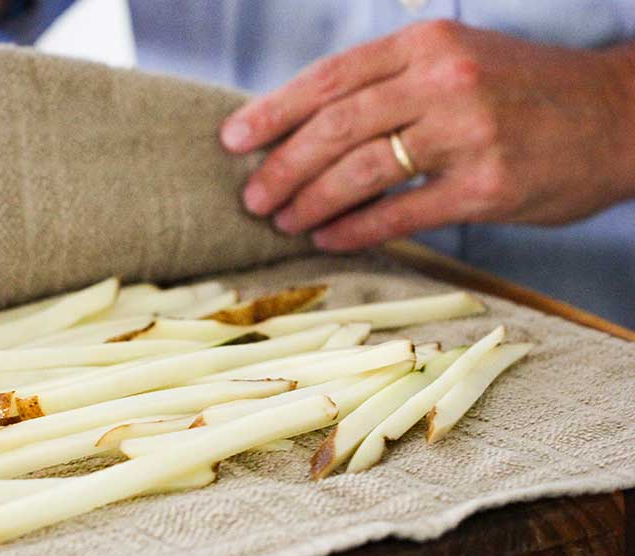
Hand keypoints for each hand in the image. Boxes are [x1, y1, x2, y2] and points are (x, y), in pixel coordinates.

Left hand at [221, 21, 634, 250]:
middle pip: (335, 127)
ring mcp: (469, 133)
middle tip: (252, 197)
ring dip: (309, 201)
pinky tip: (328, 237)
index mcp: (427, 42)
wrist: (618, 117)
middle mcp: (444, 80)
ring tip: (282, 221)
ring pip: (360, 171)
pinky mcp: (487, 186)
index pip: (329, 78)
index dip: (272, 112)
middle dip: (282, 167)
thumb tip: (306, 126)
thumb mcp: (457, 59)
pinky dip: (355, 229)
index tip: (233, 141)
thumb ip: (389, 82)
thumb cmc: (521, 92)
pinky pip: (400, 213)